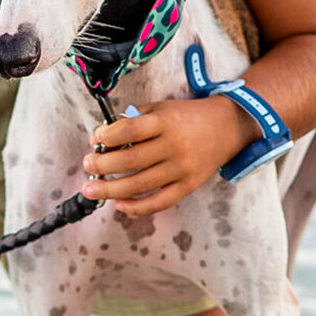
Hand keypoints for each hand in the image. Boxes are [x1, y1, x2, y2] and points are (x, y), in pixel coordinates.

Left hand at [80, 96, 256, 215]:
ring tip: (91, 190)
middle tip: (87, 166)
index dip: (108, 136)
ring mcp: (182, 169)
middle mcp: (174, 146)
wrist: (228, 127)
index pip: (131, 130)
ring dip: (110, 190)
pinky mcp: (188, 186)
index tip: (96, 139)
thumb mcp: (162, 107)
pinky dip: (137, 207)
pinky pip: (159, 202)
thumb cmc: (187, 116)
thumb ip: (135, 119)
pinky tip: (119, 204)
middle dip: (102, 165)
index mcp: (166, 122)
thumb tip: (103, 138)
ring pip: (140, 185)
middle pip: (131, 160)